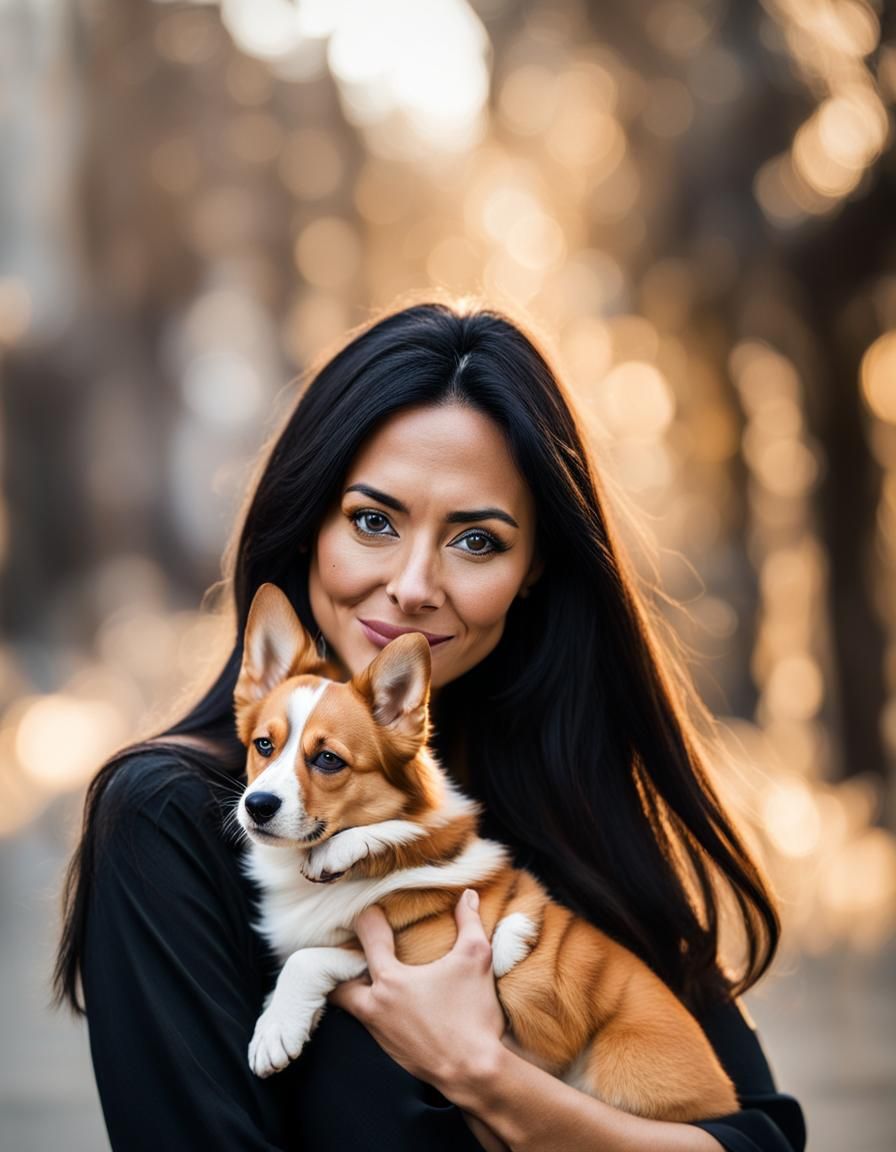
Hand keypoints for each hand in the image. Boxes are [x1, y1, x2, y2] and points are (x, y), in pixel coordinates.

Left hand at [329, 889, 506, 1092]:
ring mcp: (379, 1030)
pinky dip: (374, 1009)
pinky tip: (395, 1004)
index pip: (367, 934)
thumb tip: (468, 895)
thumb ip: (470, 922)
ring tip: (374, 974)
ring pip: (351, 1004)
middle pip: (339, 979)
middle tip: (358, 948)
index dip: (369, 916)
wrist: (474, 1072)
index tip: (375, 908)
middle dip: (343, 962)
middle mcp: (375, 1005)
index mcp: (390, 979)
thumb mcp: (476, 959)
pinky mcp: (388, 1049)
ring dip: (357, 988)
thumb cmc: (471, 1014)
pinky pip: (369, 1024)